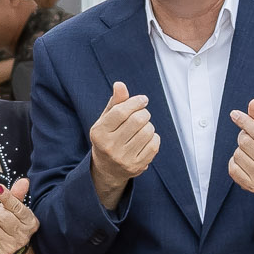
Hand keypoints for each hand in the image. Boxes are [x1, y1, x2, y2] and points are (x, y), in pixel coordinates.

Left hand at [0, 176, 39, 253]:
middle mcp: (22, 236)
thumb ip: (17, 196)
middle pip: (0, 215)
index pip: (17, 207)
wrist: (14, 253)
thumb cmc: (14, 226)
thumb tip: (23, 181)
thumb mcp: (18, 211)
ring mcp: (9, 248)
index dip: (6, 197)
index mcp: (30, 223)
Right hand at [90, 79, 159, 195]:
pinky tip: (146, 139)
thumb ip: (115, 102)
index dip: (135, 102)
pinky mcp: (136, 167)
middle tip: (142, 114)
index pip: (121, 112)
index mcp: (99, 133)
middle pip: (137, 120)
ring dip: (149, 125)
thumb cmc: (108, 138)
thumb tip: (120, 84)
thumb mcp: (106, 120)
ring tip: (142, 128)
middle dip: (143, 113)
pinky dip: (154, 138)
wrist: (107, 169)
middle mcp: (109, 147)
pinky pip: (154, 145)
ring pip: (148, 131)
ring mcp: (123, 159)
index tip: (142, 100)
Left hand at [226, 99, 253, 201]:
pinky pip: (232, 167)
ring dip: (240, 149)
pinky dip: (235, 162)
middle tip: (252, 139)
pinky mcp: (251, 186)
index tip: (235, 114)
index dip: (245, 122)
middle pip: (245, 141)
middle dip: (245, 136)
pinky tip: (246, 162)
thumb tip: (253, 103)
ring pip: (237, 154)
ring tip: (252, 152)